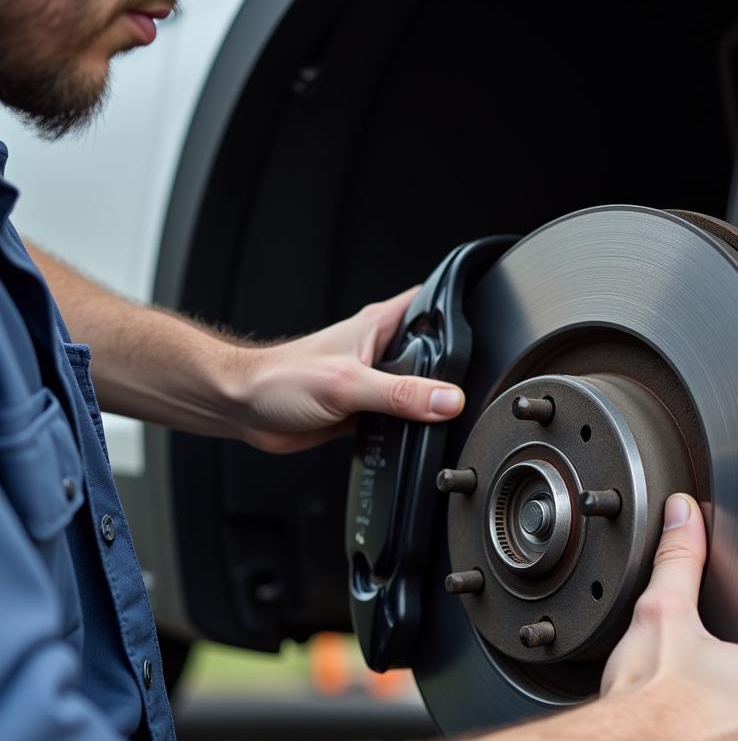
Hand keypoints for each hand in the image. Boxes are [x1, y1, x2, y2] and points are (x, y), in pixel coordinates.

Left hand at [231, 288, 465, 452]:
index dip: (462, 307)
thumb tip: (447, 401)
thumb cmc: (279, 381)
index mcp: (379, 326)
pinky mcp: (363, 410)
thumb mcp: (348, 385)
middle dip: (455, 368)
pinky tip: (416, 438)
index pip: (432, 303)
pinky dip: (409, 428)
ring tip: (449, 415)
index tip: (490, 317)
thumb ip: (401, 395)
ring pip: (418, 389)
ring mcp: (372, 380)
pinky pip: (399, 418)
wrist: (244, 410)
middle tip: (476, 383)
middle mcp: (378, 350)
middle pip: (434, 354)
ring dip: (430, 403)